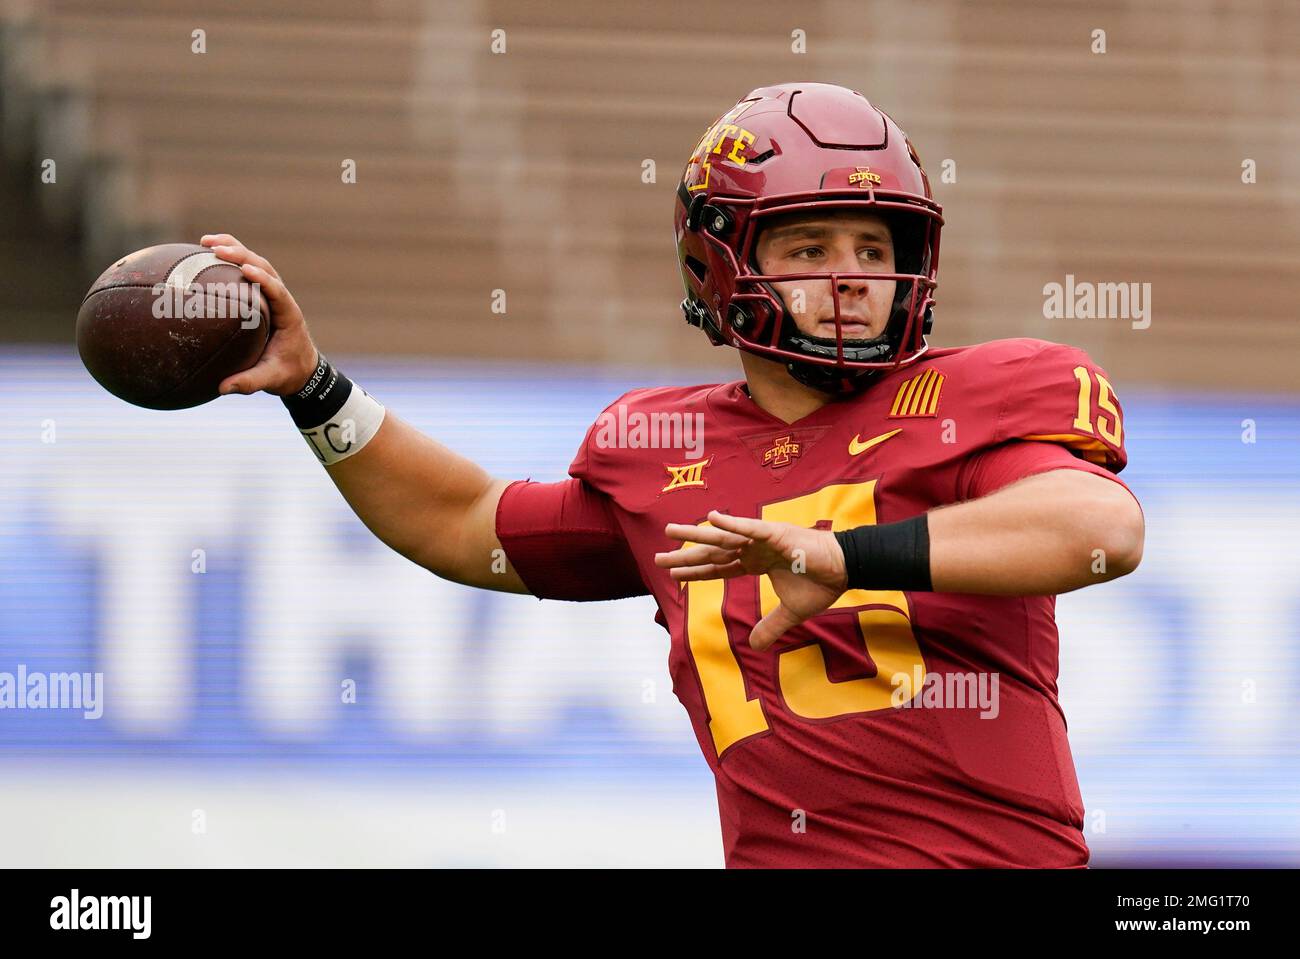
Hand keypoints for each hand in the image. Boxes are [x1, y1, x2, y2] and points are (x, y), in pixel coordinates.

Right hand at [200, 233, 318, 395]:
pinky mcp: (262, 295)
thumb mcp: (271, 380)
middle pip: (265, 268)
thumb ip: (249, 382)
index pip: (278, 291)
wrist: (302, 370)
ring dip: (235, 249)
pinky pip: (247, 271)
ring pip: (256, 263)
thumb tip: (222, 388)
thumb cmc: (288, 373)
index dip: (264, 278)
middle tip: (216, 248)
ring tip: (206, 241)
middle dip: (242, 255)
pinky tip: (204, 254)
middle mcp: (282, 300)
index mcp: (289, 316)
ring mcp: (272, 295)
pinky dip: (230, 260)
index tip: (246, 270)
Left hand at [655, 510, 849, 649]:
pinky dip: (731, 522)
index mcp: (756, 562)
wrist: (846, 568)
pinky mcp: (776, 533)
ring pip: (723, 537)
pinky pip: (749, 527)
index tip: (672, 574)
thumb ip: (771, 627)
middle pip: (713, 552)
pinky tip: (710, 518)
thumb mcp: (791, 613)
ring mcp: (762, 539)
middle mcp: (754, 548)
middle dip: (685, 554)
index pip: (718, 568)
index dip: (695, 572)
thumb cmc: (821, 583)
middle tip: (657, 556)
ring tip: (670, 531)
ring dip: (696, 534)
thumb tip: (755, 647)